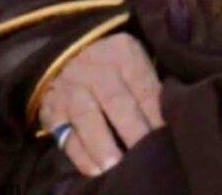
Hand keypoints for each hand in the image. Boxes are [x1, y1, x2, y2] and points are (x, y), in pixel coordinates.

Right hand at [38, 32, 163, 176]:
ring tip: (115, 166)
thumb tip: (169, 122)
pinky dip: (81, 155)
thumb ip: (149, 88)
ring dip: (102, 144)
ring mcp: (70, 85)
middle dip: (131, 128)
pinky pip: (66, 134)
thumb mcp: (133, 65)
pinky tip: (95, 170)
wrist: (69, 59)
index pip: (142, 84)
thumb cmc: (115, 69)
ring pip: (86, 115)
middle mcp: (94, 64)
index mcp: (122, 51)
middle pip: (115, 98)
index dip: (154, 113)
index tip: (164, 136)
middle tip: (144, 153)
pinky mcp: (52, 108)